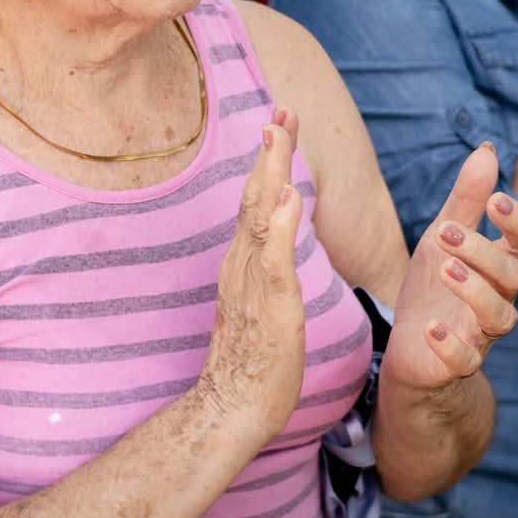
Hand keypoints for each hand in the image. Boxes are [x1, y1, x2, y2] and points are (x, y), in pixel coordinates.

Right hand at [195, 107, 307, 440]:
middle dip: (270, 150)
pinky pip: (272, 261)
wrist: (230, 409)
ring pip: (258, 217)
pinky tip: (287, 200)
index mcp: (244, 263)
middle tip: (282, 107)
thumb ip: (265, 267)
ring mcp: (252, 284)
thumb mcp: (261, 302)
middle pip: (255, 195)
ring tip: (279, 133)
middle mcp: (242, 265)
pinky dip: (278, 227)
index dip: (269, 160)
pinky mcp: (269, 308)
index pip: (257, 200)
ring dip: (270, 173)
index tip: (280, 120)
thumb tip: (272, 237)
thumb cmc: (252, 363)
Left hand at [383, 144, 517, 393]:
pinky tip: (432, 328)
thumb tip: (486, 150)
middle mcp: (499, 298)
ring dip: (475, 290)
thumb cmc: (434, 287)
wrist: (410, 347)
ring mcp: (480, 333)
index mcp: (499, 266)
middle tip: (446, 232)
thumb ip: (465, 200)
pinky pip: (466, 359)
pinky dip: (452, 344)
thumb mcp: (443, 237)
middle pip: (512, 275)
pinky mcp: (456, 363)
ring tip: (446, 268)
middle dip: (483, 251)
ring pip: (499, 316)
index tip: (495, 199)